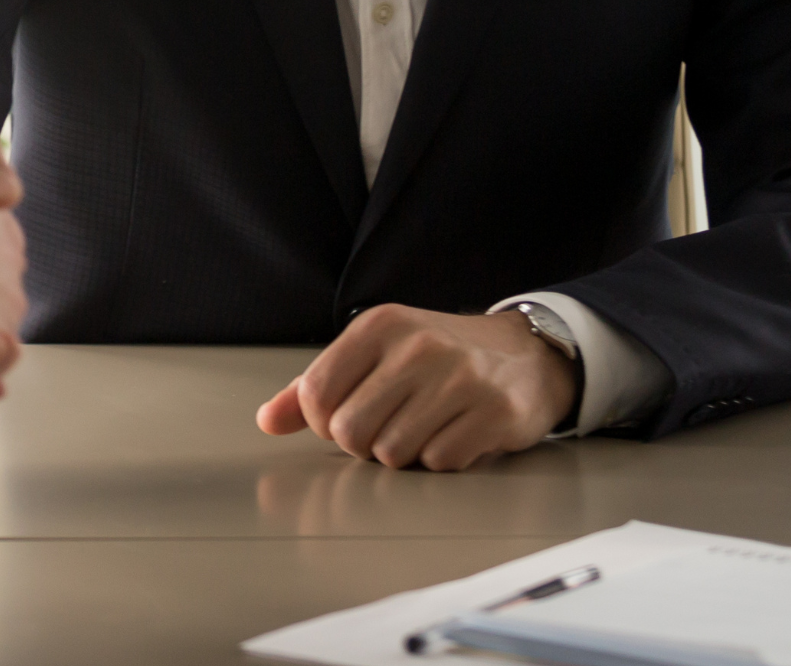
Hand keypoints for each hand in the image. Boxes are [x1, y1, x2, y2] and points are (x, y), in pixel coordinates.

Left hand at [253, 305, 574, 470]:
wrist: (524, 354)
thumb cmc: (436, 357)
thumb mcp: (373, 354)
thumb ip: (314, 386)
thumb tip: (266, 420)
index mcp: (378, 327)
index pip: (315, 393)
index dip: (322, 421)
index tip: (346, 415)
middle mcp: (417, 347)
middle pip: (349, 431)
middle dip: (361, 444)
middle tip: (386, 428)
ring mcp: (459, 379)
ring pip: (391, 453)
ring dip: (402, 454)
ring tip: (423, 426)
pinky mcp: (494, 412)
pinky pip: (439, 463)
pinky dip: (441, 459)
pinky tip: (456, 432)